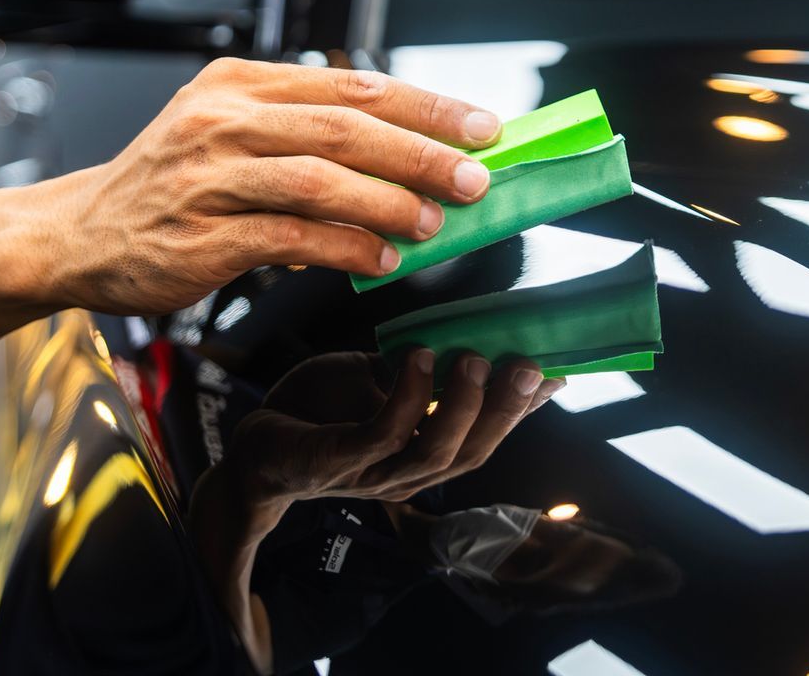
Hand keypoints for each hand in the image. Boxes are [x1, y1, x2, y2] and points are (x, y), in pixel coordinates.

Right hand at [37, 58, 501, 314]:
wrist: (79, 234)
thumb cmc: (175, 183)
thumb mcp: (234, 131)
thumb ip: (311, 132)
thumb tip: (416, 153)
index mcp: (242, 84)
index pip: (354, 86)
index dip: (426, 106)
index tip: (483, 126)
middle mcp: (223, 121)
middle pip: (344, 128)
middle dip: (421, 152)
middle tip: (475, 176)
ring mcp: (207, 177)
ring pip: (317, 180)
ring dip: (387, 201)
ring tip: (433, 221)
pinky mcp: (199, 236)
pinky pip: (287, 238)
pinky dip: (342, 248)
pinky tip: (379, 258)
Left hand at [231, 350, 563, 506]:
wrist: (249, 443)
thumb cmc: (319, 409)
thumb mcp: (382, 379)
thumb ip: (427, 368)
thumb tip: (477, 332)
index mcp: (424, 454)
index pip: (487, 436)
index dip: (524, 411)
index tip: (559, 372)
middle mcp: (405, 474)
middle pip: (471, 454)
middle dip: (506, 412)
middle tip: (530, 365)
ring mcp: (369, 475)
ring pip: (434, 452)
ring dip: (462, 406)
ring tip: (478, 359)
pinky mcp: (332, 464)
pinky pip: (380, 436)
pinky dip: (407, 399)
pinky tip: (418, 358)